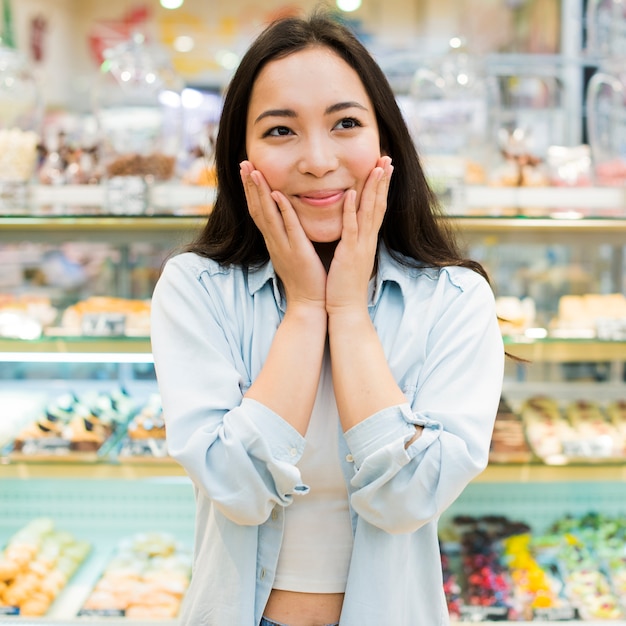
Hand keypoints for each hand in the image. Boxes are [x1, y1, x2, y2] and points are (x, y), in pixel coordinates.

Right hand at [240, 161, 326, 310]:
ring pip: (267, 215)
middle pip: (257, 209)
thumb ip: (291, 235)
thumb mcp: (295, 252)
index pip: (259, 212)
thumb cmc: (306, 279)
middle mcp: (274, 242)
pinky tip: (278, 194)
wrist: (310, 304)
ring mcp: (283, 247)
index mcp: (275, 241)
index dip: (252, 191)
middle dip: (250, 185)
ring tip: (253, 171)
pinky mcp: (297, 252)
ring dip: (259, 192)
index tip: (248, 171)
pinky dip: (282, 210)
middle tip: (243, 163)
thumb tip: (290, 219)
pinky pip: (288, 228)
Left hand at [326, 156, 392, 316]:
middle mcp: (367, 240)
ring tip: (378, 166)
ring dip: (374, 188)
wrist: (345, 308)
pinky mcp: (350, 253)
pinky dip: (352, 210)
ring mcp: (361, 246)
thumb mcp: (350, 257)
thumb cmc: (344, 285)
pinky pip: (352, 228)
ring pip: (370, 212)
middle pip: (379, 204)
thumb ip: (351, 241)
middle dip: (383, 180)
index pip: (377, 208)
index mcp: (366, 240)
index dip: (381, 187)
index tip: (383, 167)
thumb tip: (349, 228)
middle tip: (388, 158)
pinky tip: (353, 193)